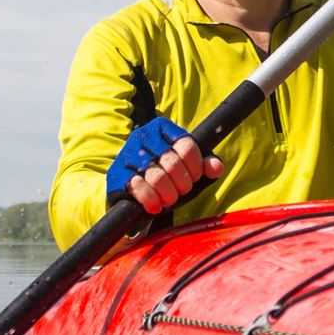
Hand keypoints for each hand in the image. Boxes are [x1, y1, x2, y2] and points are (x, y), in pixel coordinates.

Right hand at [105, 116, 225, 214]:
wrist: (129, 187)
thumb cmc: (164, 173)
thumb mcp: (187, 166)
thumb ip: (204, 164)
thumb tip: (216, 167)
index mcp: (162, 128)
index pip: (186, 146)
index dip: (195, 167)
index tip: (195, 177)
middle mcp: (143, 136)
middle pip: (173, 163)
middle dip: (182, 184)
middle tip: (181, 191)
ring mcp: (128, 154)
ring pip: (157, 177)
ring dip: (168, 194)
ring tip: (169, 199)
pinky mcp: (117, 173)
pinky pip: (139, 187)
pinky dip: (151, 200)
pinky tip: (155, 206)